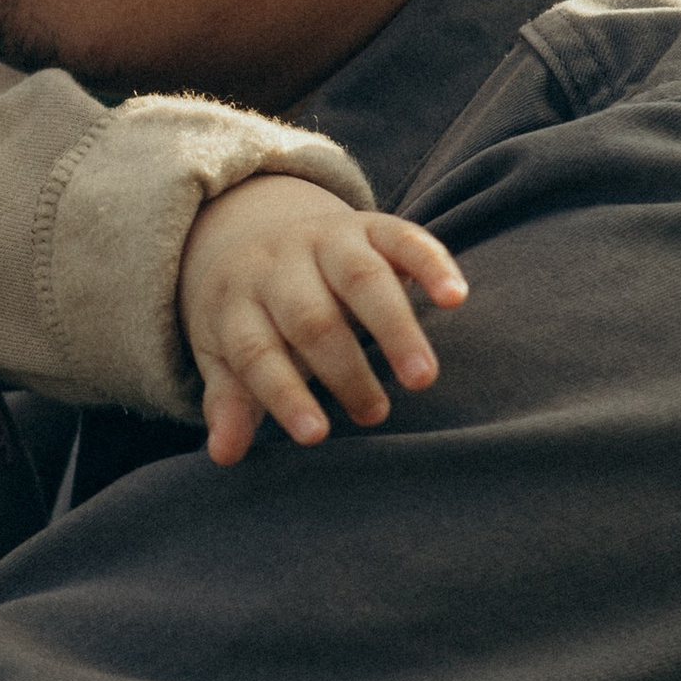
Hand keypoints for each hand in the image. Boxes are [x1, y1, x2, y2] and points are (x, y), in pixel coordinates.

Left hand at [182, 175, 468, 465]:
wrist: (254, 229)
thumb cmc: (247, 314)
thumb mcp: (223, 353)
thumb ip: (228, 401)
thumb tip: (223, 455)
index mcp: (237, 302)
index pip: (255, 351)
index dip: (284, 393)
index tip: (316, 435)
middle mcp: (280, 266)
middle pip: (311, 317)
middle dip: (343, 368)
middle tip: (373, 414)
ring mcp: (326, 241)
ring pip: (361, 278)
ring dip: (395, 328)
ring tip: (421, 379)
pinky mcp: (371, 226)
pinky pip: (404, 238)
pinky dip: (432, 265)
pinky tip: (456, 298)